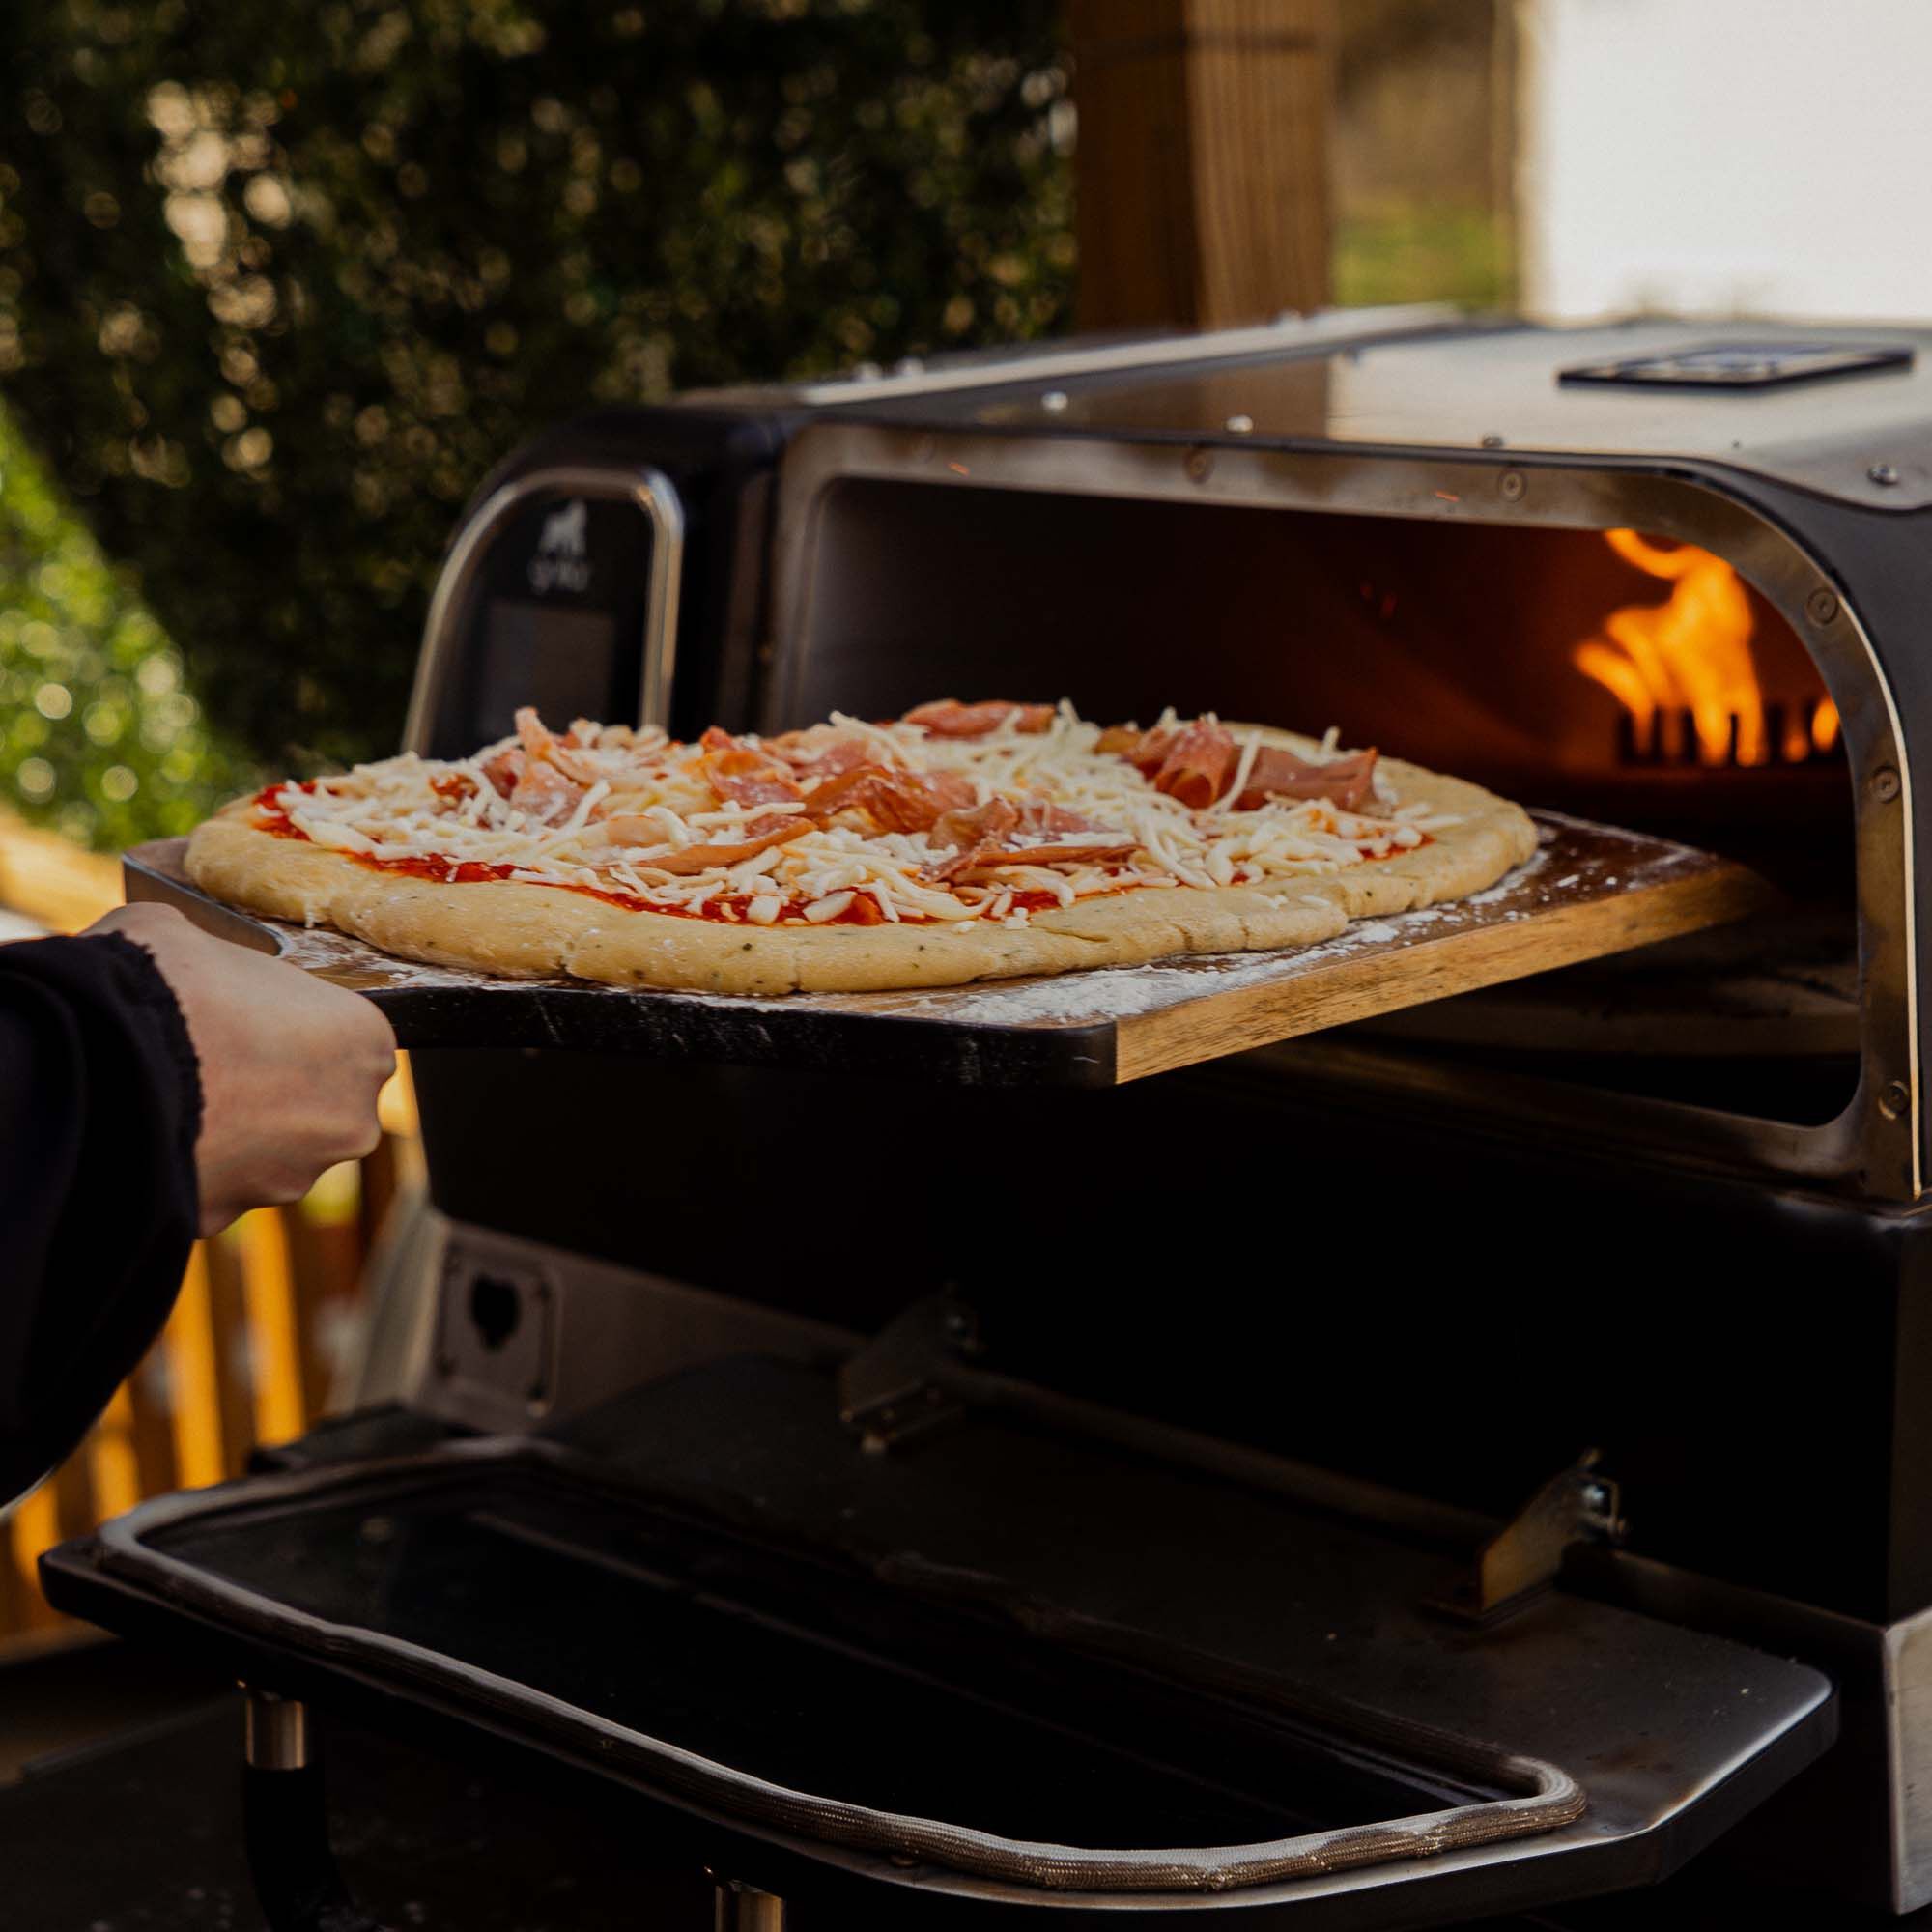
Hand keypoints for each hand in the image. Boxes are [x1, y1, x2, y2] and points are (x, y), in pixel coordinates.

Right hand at [86, 902, 397, 1234]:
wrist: (96, 1060)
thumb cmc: (164, 985)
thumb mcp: (193, 937)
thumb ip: (223, 958)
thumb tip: (199, 960)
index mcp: (365, 1043)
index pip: (345, 1037)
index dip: (293, 1027)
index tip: (249, 1021)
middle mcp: (349, 1119)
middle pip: (316, 1102)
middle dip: (271, 1088)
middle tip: (210, 1060)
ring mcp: (294, 1176)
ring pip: (268, 1151)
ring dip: (229, 1129)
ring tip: (172, 1092)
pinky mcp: (233, 1215)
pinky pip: (213, 1185)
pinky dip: (186, 1164)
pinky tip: (149, 1130)